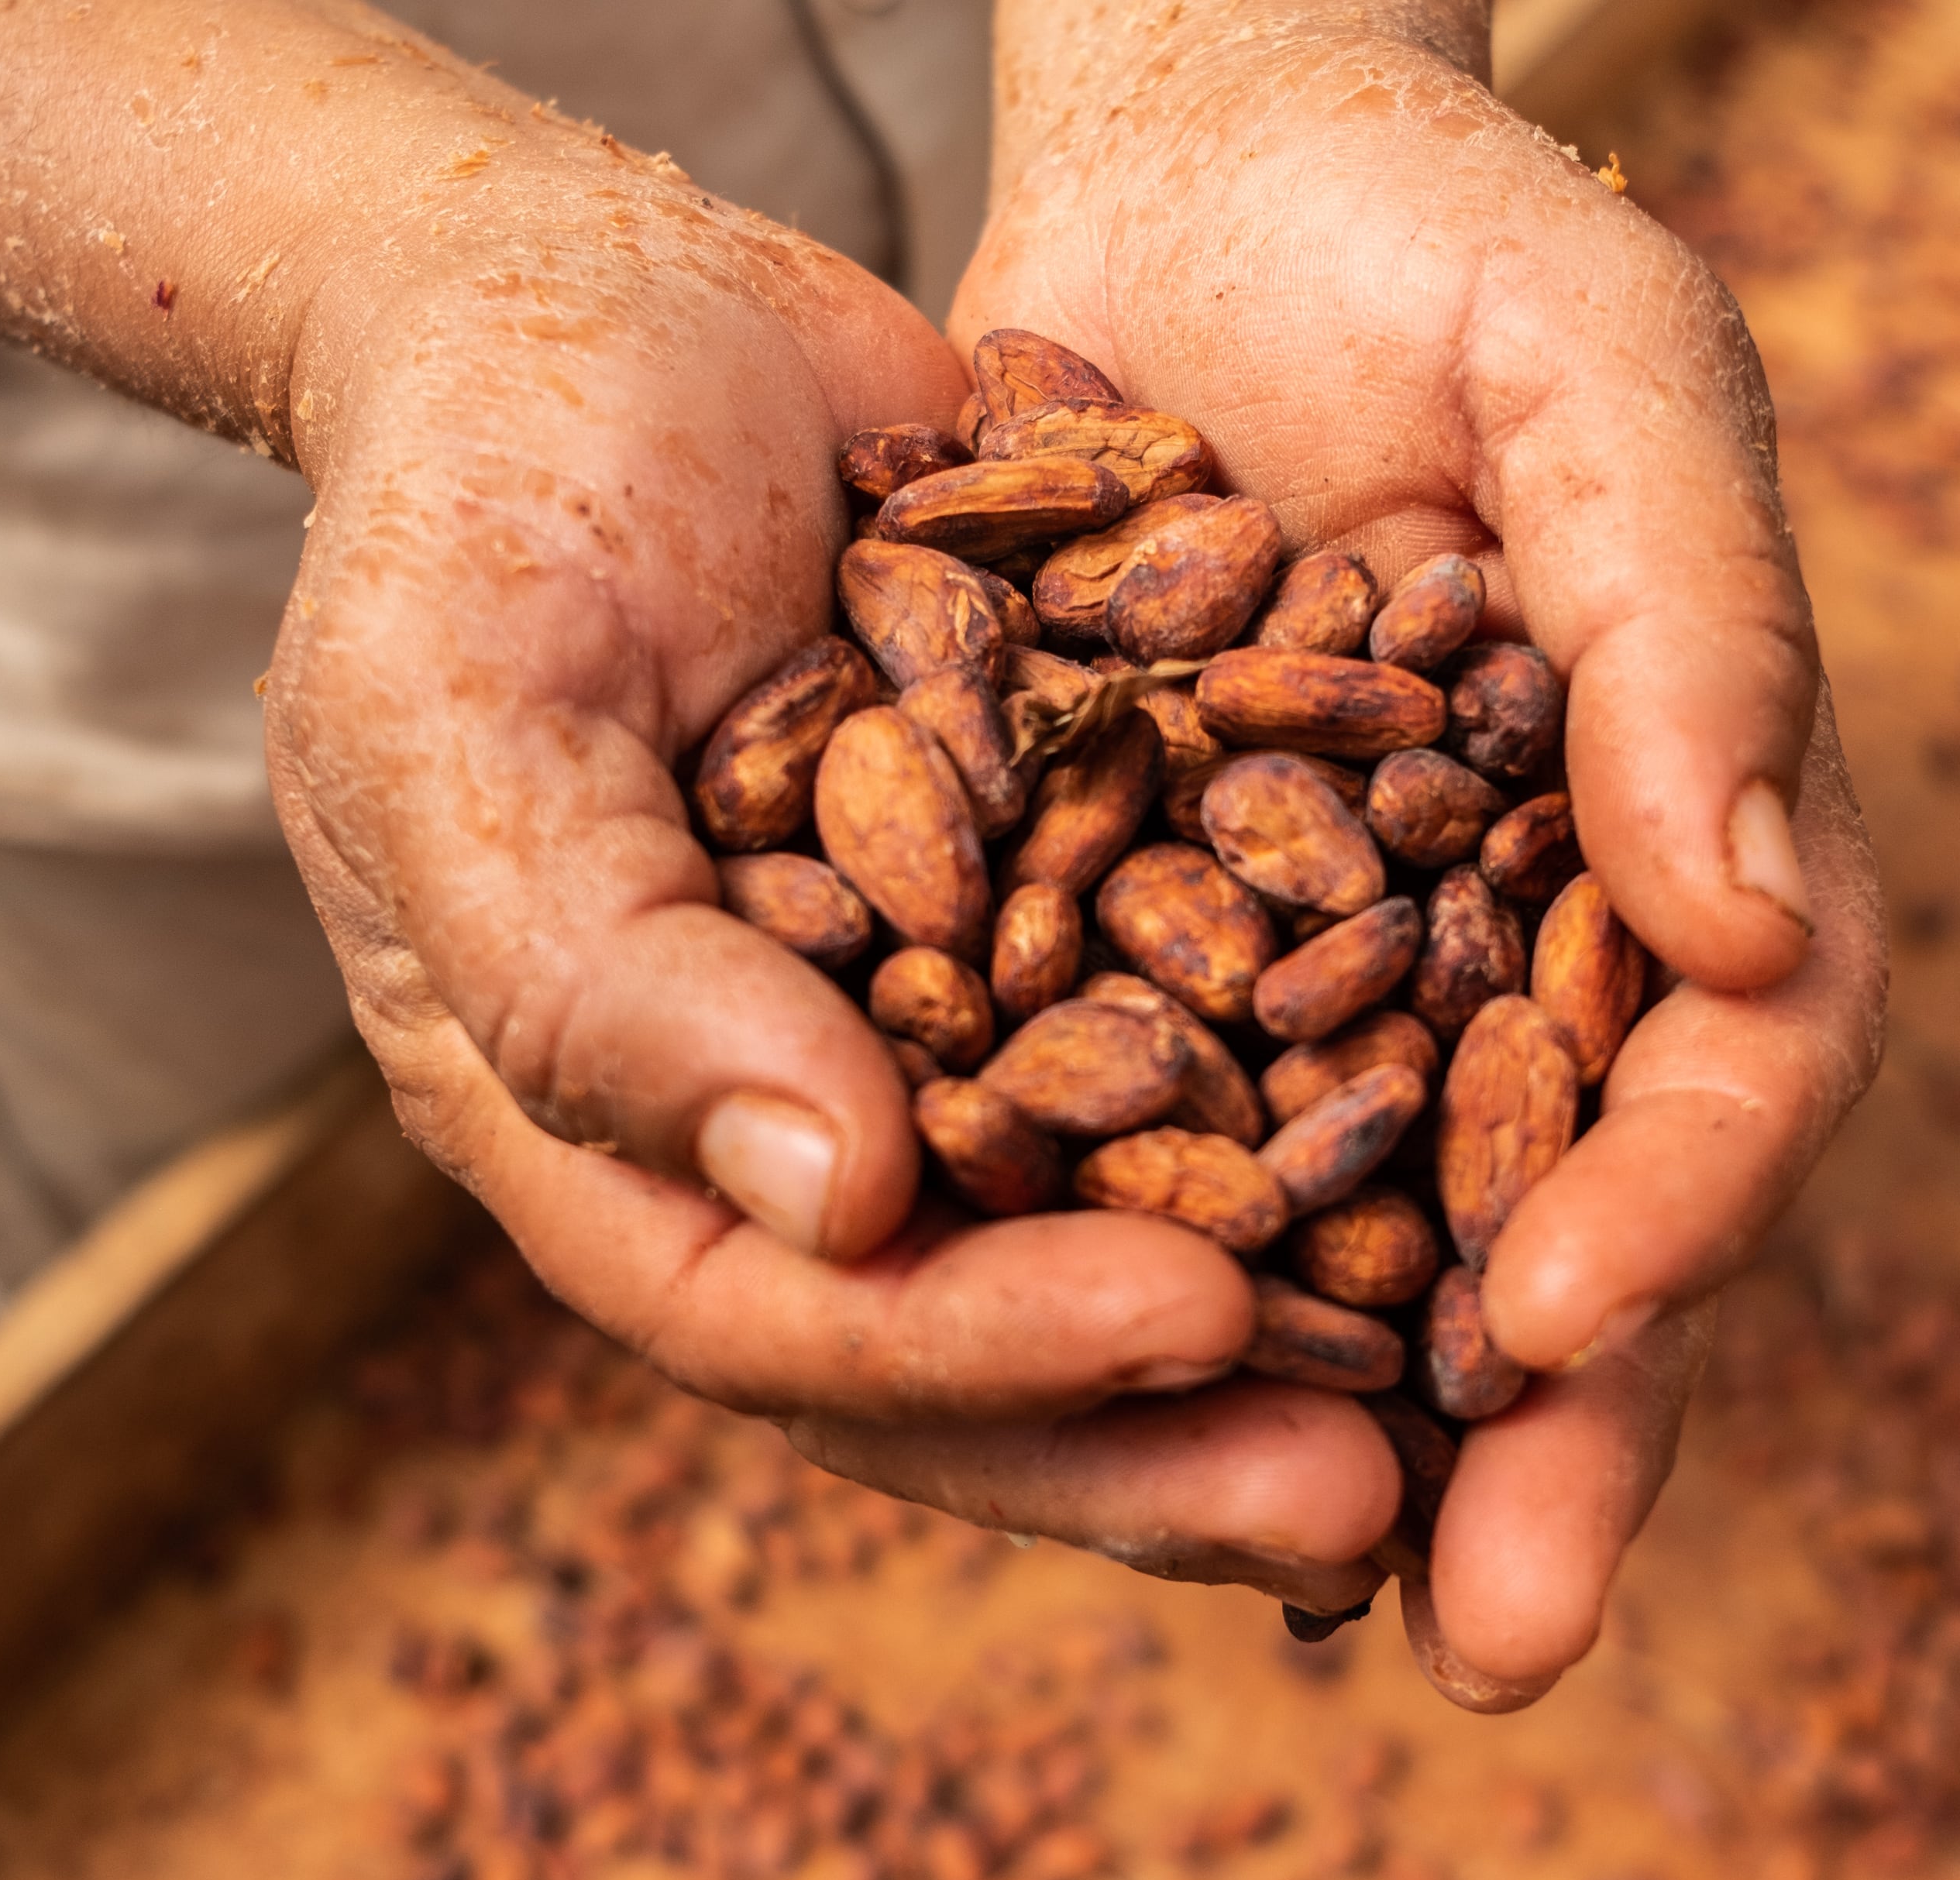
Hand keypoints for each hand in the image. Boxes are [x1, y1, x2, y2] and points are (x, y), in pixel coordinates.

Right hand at [260, 131, 1400, 1594]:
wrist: (593, 305)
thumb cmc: (474, 505)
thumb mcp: (468, 724)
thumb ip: (601, 977)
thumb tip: (837, 1205)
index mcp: (613, 1133)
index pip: (790, 1317)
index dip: (981, 1353)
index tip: (1188, 1327)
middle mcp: (794, 1117)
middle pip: (978, 1337)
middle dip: (1166, 1429)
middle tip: (1371, 1494)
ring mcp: (939, 1019)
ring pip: (1116, 1222)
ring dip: (1281, 1315)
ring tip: (1473, 1389)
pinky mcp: (1067, 898)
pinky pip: (1206, 1029)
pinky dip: (1329, 1092)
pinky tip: (1492, 1132)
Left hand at [946, 16, 1890, 1701]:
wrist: (1204, 174)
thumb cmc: (1442, 240)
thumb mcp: (1603, 368)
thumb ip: (1694, 618)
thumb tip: (1739, 929)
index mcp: (1676, 837)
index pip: (1734, 1067)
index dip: (1682, 1205)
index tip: (1569, 1314)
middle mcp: (1526, 944)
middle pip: (1567, 1221)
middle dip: (1548, 1438)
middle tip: (1499, 1634)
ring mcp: (1341, 964)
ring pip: (1356, 1239)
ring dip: (1333, 1429)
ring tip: (1287, 1594)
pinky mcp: (1147, 944)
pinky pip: (1142, 1140)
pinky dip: (1120, 1272)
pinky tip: (1056, 1404)